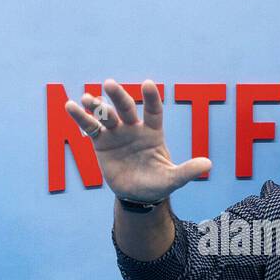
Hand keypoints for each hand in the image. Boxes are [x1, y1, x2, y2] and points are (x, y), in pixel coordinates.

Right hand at [63, 78, 212, 203]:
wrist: (137, 195)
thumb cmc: (158, 184)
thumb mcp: (173, 179)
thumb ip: (188, 171)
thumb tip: (209, 165)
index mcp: (153, 132)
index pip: (153, 110)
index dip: (150, 98)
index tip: (147, 84)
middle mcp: (134, 128)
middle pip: (126, 108)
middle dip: (118, 96)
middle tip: (108, 84)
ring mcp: (117, 133)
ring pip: (106, 115)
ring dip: (96, 105)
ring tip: (87, 97)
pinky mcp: (101, 142)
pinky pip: (90, 127)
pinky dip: (80, 117)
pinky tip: (71, 106)